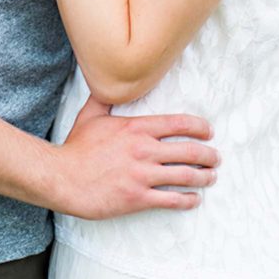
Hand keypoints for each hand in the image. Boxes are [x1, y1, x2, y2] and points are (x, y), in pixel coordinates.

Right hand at [52, 96, 219, 218]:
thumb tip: (107, 79)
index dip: (199, 127)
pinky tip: (194, 199)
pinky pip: (171, 199)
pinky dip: (188, 200)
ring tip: (211, 177)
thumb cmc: (76, 147)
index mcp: (136, 128)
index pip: (178, 123)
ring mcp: (142, 175)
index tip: (208, 131)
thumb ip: (105, 97)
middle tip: (215, 157)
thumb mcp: (91, 115)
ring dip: (203, 177)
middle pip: (189, 150)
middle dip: (208, 154)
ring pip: (185, 176)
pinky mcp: (138, 198)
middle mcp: (144, 150)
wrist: (63, 178)